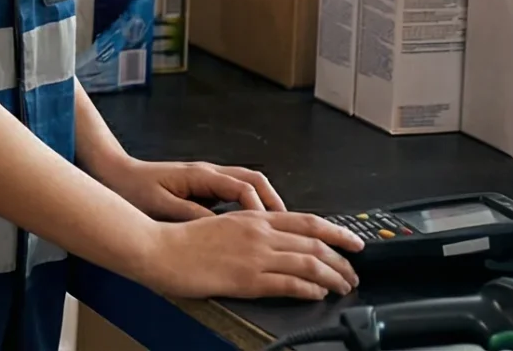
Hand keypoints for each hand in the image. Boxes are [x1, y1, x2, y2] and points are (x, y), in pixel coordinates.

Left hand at [93, 155, 285, 221]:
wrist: (115, 173)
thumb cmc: (134, 188)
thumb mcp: (161, 204)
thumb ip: (190, 214)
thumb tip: (218, 226)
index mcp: (201, 175)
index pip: (243, 187)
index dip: (261, 208)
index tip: (271, 228)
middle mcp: (209, 173)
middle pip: (255, 181)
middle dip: (275, 203)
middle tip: (290, 229)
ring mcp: (208, 178)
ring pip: (248, 185)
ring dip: (266, 204)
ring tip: (280, 229)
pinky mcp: (203, 187)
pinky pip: (236, 193)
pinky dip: (251, 207)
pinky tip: (253, 227)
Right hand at [132, 210, 361, 301]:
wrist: (159, 249)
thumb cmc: (182, 240)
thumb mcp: (221, 224)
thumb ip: (249, 230)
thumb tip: (273, 241)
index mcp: (253, 218)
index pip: (307, 222)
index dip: (337, 232)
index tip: (353, 241)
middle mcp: (259, 233)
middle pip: (315, 243)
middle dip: (342, 260)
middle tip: (354, 273)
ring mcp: (255, 256)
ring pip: (309, 263)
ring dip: (333, 277)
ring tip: (343, 287)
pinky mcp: (248, 279)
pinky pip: (290, 284)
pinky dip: (310, 289)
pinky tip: (318, 294)